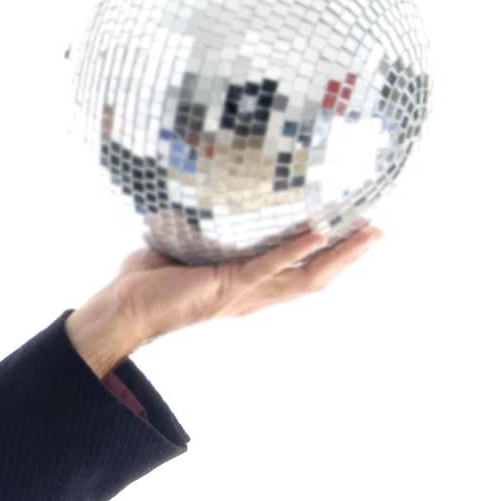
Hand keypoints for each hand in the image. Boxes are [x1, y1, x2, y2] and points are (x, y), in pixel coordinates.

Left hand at [65, 223, 382, 377]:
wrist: (121, 309)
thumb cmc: (146, 281)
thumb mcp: (185, 248)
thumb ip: (202, 228)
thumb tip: (202, 192)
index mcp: (245, 288)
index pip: (299, 274)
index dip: (330, 257)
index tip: (354, 233)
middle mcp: (252, 296)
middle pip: (316, 279)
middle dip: (351, 256)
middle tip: (379, 230)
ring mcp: (242, 293)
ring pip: (304, 278)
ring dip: (340, 254)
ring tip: (368, 232)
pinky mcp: (226, 286)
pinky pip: (268, 268)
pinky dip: (294, 250)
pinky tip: (318, 234)